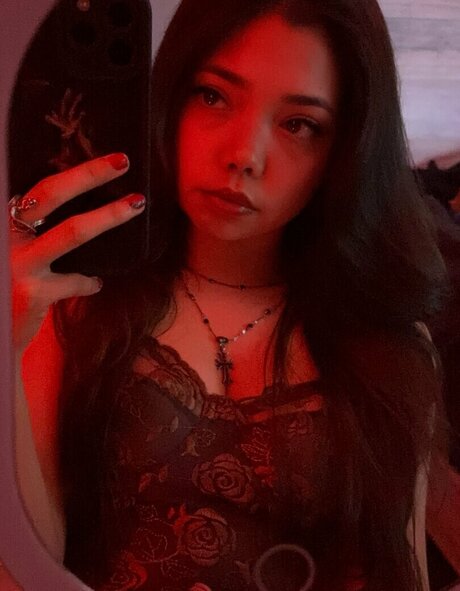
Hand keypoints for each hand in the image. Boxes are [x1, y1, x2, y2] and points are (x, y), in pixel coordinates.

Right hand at [10, 153, 145, 351]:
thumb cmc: (5, 287)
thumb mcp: (13, 252)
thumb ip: (32, 231)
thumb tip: (78, 211)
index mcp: (4, 221)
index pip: (37, 185)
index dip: (70, 169)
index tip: (101, 157)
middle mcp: (4, 234)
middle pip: (51, 193)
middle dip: (90, 173)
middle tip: (122, 161)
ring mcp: (17, 262)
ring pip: (73, 231)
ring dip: (109, 216)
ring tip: (135, 204)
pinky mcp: (32, 291)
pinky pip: (77, 281)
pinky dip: (89, 282)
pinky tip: (94, 283)